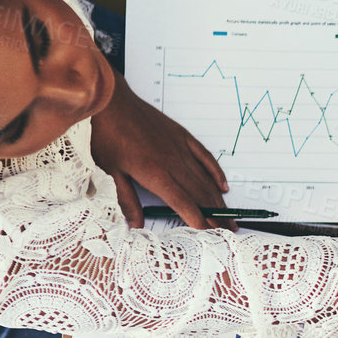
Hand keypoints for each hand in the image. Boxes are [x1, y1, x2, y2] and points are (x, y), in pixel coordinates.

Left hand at [89, 73, 228, 228]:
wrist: (113, 102)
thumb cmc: (108, 135)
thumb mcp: (110, 171)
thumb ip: (126, 200)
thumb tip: (134, 224)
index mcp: (156, 174)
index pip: (184, 204)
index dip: (198, 221)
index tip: (210, 235)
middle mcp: (174, 163)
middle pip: (200, 195)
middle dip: (215, 216)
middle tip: (228, 231)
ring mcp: (181, 150)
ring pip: (205, 180)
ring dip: (218, 200)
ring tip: (229, 216)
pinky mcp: (183, 138)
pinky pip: (206, 158)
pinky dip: (216, 173)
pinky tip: (223, 185)